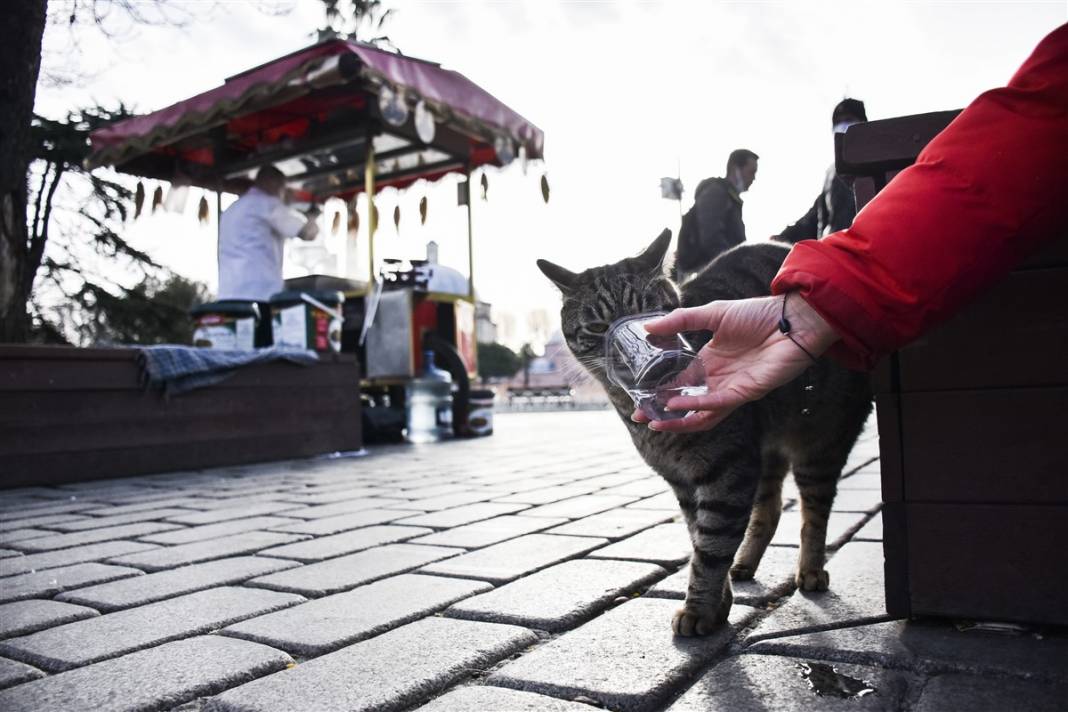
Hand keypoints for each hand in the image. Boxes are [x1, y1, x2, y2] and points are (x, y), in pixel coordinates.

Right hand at [630, 293, 839, 432]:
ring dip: (678, 420)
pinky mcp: (747, 392)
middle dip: (663, 414)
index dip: (659, 393)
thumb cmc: (759, 314)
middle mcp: (719, 380)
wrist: (793, 318)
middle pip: (687, 405)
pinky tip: (676, 404)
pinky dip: (696, 406)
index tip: (638, 398)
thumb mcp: (714, 313)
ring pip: (702, 414)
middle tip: (640, 417)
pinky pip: (717, 404)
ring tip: (655, 421)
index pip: (679, 384)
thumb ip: (681, 320)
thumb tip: (647, 328)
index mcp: (710, 363)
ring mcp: (733, 388)